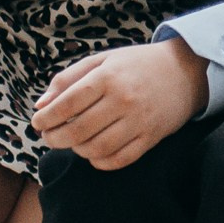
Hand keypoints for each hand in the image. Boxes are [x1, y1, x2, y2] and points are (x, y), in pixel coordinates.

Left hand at [31, 39, 207, 170]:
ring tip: (72, 142)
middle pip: (77, 131)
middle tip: (49, 136)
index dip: (45, 119)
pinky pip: (118, 160)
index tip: (37, 123)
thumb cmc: (137, 64)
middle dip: (54, 138)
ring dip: (76, 151)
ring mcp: (139, 121)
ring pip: (95, 149)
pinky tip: (93, 152)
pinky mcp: (151, 137)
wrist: (185, 70)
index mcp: (108, 77)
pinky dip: (99, 162)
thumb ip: (68, 79)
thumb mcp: (103, 60)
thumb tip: (40, 106)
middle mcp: (123, 100)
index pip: (66, 105)